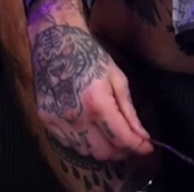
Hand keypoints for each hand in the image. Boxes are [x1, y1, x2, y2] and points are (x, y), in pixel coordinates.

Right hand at [28, 0, 152, 166]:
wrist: (55, 41)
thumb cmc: (90, 55)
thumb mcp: (117, 78)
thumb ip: (129, 111)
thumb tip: (143, 136)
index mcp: (97, 102)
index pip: (121, 138)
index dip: (138, 146)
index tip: (147, 147)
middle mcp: (76, 116)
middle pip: (104, 153)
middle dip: (121, 150)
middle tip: (128, 139)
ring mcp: (58, 120)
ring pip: (86, 152)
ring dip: (101, 147)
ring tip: (108, 132)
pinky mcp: (46, 120)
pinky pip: (69, 144)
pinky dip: (83, 142)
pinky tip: (89, 127)